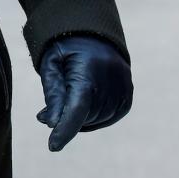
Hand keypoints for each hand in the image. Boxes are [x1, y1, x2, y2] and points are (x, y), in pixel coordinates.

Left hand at [37, 35, 132, 151]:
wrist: (91, 31)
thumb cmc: (64, 49)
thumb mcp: (51, 66)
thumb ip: (53, 95)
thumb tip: (52, 124)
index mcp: (88, 69)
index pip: (77, 107)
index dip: (65, 129)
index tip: (53, 146)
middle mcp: (110, 78)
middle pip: (86, 115)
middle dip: (67, 119)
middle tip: (49, 113)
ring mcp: (123, 85)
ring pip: (100, 119)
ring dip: (81, 118)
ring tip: (68, 102)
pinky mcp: (128, 91)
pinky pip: (112, 115)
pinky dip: (96, 117)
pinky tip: (85, 106)